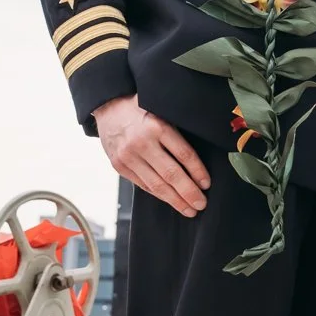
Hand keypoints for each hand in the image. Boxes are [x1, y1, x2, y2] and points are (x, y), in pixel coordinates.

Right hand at [94, 95, 210, 216]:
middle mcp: (142, 142)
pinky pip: (143, 185)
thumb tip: (198, 160)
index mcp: (158, 126)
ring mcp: (128, 156)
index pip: (184, 154)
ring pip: (157, 184)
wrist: (108, 106)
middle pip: (171, 174)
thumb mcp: (163, 111)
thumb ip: (177, 132)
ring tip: (189, 209)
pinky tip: (170, 200)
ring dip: (175, 200)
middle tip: (202, 204)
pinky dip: (159, 194)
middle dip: (189, 192)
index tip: (207, 183)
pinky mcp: (119, 166)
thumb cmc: (142, 109)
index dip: (198, 171)